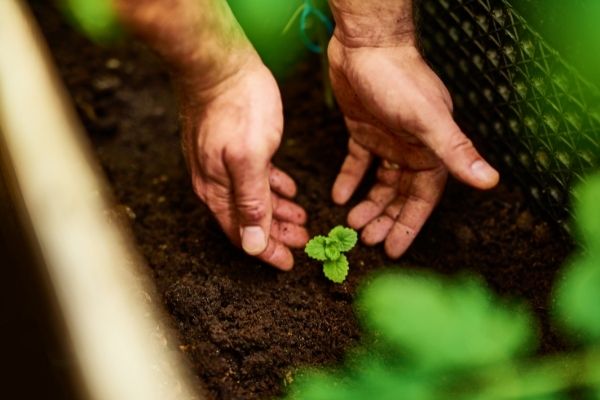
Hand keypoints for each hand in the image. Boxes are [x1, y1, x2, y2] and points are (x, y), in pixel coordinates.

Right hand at [179, 57, 307, 269]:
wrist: (218, 63)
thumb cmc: (235, 106)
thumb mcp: (249, 157)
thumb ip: (251, 202)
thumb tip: (252, 245)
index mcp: (217, 190)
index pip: (242, 234)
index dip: (267, 251)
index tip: (290, 264)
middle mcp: (215, 182)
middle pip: (248, 220)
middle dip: (277, 234)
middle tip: (304, 241)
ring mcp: (221, 164)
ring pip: (253, 200)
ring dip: (278, 212)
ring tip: (301, 219)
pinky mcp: (231, 147)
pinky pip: (254, 178)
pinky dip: (273, 188)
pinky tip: (288, 190)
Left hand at [328, 36, 498, 257]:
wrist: (367, 45)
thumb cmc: (399, 80)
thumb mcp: (427, 120)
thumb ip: (455, 151)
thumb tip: (491, 181)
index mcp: (430, 152)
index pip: (422, 199)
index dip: (409, 226)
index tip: (392, 250)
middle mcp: (411, 150)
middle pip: (400, 196)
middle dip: (385, 219)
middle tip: (365, 240)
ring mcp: (387, 141)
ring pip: (379, 183)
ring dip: (368, 204)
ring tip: (351, 223)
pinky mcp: (363, 130)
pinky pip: (357, 162)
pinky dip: (349, 178)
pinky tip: (338, 196)